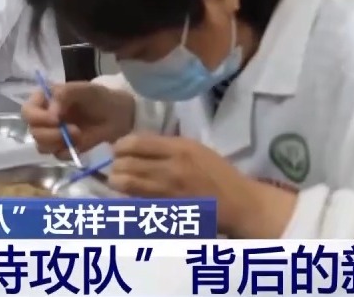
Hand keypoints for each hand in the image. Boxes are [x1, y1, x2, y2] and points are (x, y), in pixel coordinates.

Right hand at [21, 82, 134, 157]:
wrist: (117, 115)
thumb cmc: (98, 97)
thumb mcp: (84, 89)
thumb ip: (66, 94)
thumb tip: (52, 113)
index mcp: (44, 100)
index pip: (27, 111)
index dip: (38, 118)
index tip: (56, 120)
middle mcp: (43, 118)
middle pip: (33, 132)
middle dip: (52, 134)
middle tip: (74, 130)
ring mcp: (52, 134)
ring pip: (42, 146)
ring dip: (59, 143)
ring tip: (79, 135)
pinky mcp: (62, 148)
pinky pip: (57, 156)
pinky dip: (69, 152)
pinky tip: (80, 144)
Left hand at [109, 133, 296, 237]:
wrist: (237, 203)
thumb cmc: (217, 172)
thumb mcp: (195, 148)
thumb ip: (166, 146)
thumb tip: (135, 144)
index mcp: (179, 149)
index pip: (136, 143)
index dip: (120, 146)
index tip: (119, 148)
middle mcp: (170, 170)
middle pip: (125, 164)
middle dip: (116, 164)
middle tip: (116, 165)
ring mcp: (166, 192)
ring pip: (125, 184)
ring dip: (117, 180)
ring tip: (118, 179)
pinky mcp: (166, 210)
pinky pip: (135, 202)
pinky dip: (127, 197)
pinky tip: (129, 195)